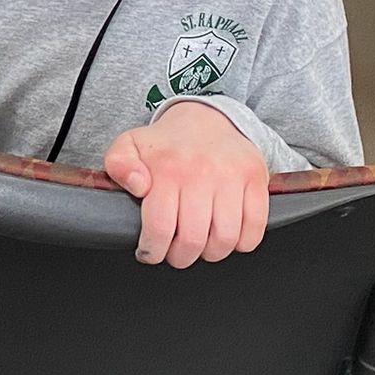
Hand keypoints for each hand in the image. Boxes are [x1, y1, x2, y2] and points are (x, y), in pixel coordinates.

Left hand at [103, 102, 268, 267]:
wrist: (207, 118)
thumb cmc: (167, 142)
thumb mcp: (129, 145)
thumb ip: (118, 165)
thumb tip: (138, 186)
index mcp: (167, 167)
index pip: (159, 226)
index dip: (153, 250)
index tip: (149, 254)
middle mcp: (200, 172)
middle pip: (193, 239)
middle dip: (180, 257)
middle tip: (175, 254)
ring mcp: (231, 176)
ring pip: (225, 238)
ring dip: (211, 253)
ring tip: (200, 247)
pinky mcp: (256, 180)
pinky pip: (255, 228)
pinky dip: (242, 244)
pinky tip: (227, 237)